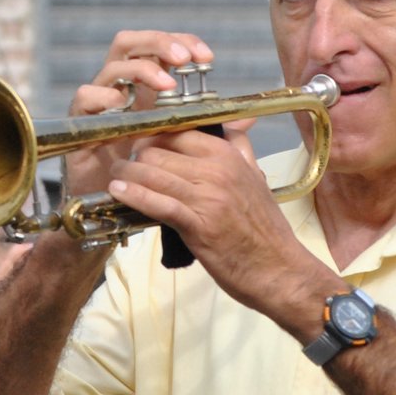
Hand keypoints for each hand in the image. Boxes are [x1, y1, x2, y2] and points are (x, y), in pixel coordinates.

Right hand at [63, 30, 214, 197]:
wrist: (111, 203)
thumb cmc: (145, 170)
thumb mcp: (182, 145)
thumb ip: (211, 129)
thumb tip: (250, 118)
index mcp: (144, 86)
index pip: (159, 48)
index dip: (181, 43)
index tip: (206, 58)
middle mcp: (120, 87)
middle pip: (130, 44)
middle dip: (158, 43)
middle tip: (183, 58)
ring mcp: (99, 103)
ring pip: (111, 68)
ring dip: (140, 70)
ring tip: (165, 84)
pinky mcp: (81, 123)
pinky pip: (84, 98)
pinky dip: (103, 97)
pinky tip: (122, 105)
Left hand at [107, 118, 333, 327]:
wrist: (281, 270)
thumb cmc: (265, 228)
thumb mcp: (256, 177)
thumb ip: (240, 148)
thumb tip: (232, 124)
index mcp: (228, 155)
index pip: (179, 131)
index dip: (154, 135)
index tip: (139, 142)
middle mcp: (216, 169)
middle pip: (160, 150)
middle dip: (136, 155)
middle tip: (123, 163)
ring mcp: (206, 196)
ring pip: (154, 172)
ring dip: (127, 174)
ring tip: (114, 177)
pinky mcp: (197, 224)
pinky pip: (158, 203)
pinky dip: (134, 195)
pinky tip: (118, 192)